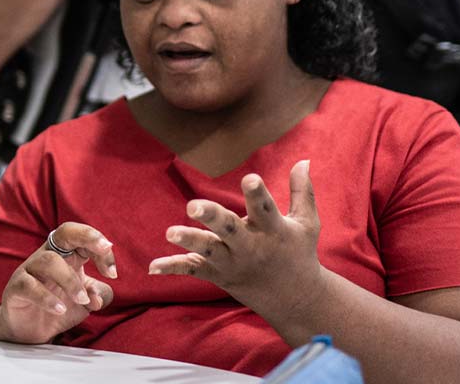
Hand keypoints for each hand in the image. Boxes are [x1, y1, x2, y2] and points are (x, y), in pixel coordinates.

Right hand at [0, 222, 117, 343]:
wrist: (29, 329)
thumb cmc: (59, 306)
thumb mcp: (86, 301)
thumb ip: (98, 295)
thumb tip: (97, 298)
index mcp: (67, 255)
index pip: (84, 239)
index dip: (101, 250)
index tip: (112, 273)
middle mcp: (48, 256)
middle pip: (65, 232)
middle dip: (87, 235)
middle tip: (104, 249)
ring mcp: (29, 270)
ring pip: (49, 261)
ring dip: (70, 281)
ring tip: (82, 300)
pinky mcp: (16, 287)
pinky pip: (29, 285)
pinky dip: (47, 298)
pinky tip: (59, 310)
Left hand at [150, 160, 322, 299]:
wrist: (294, 299)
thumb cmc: (298, 252)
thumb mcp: (307, 222)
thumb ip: (302, 191)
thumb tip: (303, 160)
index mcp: (274, 229)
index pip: (265, 208)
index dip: (257, 194)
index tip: (249, 178)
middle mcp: (251, 246)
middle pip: (230, 229)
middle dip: (212, 217)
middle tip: (193, 205)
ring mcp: (233, 262)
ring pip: (208, 250)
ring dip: (189, 241)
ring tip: (170, 232)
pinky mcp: (218, 274)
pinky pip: (193, 270)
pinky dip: (172, 268)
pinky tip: (152, 266)